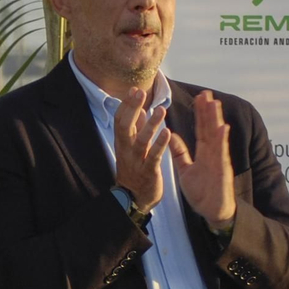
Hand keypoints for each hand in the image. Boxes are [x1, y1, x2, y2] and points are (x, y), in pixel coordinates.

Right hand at [111, 88, 168, 211]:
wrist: (134, 198)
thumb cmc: (134, 170)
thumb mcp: (132, 148)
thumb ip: (136, 129)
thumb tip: (138, 110)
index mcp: (122, 143)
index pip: (120, 120)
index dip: (126, 105)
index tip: (134, 89)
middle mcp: (126, 150)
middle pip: (125, 127)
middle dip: (132, 109)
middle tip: (140, 93)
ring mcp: (136, 161)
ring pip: (140, 141)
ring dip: (150, 125)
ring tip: (161, 110)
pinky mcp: (148, 172)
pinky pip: (153, 157)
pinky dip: (160, 144)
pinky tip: (167, 133)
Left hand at [169, 90, 235, 227]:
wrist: (212, 211)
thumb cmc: (201, 192)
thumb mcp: (186, 170)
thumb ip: (180, 153)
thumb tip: (171, 136)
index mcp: (204, 153)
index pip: (201, 129)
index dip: (200, 114)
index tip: (198, 98)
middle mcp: (213, 153)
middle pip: (210, 128)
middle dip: (208, 111)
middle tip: (206, 93)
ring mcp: (219, 160)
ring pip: (217, 136)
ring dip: (216, 120)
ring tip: (214, 103)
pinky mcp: (222, 170)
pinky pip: (221, 153)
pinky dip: (222, 140)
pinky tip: (223, 127)